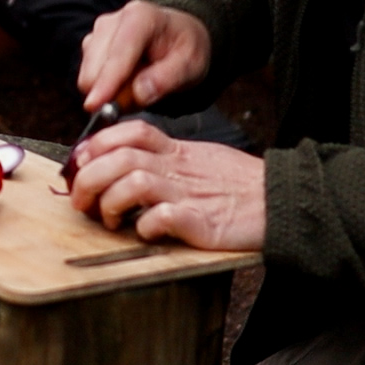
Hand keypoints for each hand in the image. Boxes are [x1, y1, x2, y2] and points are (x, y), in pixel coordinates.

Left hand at [66, 119, 264, 250]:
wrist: (282, 201)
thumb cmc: (238, 186)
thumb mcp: (199, 159)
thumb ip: (164, 158)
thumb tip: (119, 162)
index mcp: (177, 151)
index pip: (129, 132)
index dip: (97, 144)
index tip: (81, 162)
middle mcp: (178, 168)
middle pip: (119, 157)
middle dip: (89, 178)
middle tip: (81, 200)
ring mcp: (189, 193)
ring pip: (133, 182)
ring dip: (111, 202)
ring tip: (110, 220)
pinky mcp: (202, 222)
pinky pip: (163, 217)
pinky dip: (145, 226)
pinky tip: (145, 232)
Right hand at [77, 0, 210, 109]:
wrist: (177, 35)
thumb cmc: (185, 48)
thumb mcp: (191, 64)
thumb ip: (167, 78)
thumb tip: (139, 93)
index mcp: (139, 18)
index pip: (118, 53)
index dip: (106, 81)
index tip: (95, 105)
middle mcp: (111, 21)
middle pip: (94, 67)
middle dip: (110, 92)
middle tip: (141, 97)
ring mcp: (97, 33)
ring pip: (88, 76)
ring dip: (109, 91)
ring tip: (138, 86)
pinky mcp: (90, 46)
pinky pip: (89, 78)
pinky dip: (105, 88)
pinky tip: (127, 81)